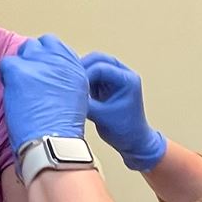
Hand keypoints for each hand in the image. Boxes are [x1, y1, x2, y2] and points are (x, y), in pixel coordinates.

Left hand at [0, 34, 88, 152]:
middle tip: (28, 80)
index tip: (40, 70)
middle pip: (38, 45)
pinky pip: (6, 63)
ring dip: (19, 67)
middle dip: (31, 59)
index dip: (44, 56)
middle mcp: (58, 59)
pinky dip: (6, 76)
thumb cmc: (63, 128)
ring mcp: (39, 62)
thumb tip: (50, 77)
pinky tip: (13, 93)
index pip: (55, 45)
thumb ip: (64, 79)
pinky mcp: (20, 70)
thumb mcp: (76, 96)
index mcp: (74, 66)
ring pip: (22, 51)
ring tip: (20, 89)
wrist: (53, 140)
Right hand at [81, 52, 167, 171]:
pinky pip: (92, 75)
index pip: (101, 67)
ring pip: (94, 65)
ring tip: (72, 88)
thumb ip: (85, 103)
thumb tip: (67, 95)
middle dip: (82, 68)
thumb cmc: (125, 130)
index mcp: (127, 80)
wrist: (133, 141)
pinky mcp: (108, 84)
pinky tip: (76, 91)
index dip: (84, 75)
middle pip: (98, 59)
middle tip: (69, 81)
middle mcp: (123, 75)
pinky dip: (83, 81)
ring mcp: (115, 78)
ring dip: (82, 74)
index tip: (74, 86)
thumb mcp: (102, 117)